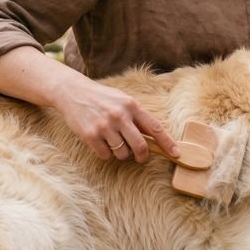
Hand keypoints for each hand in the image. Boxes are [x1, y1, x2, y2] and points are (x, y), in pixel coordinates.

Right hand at [48, 73, 176, 162]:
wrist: (72, 92)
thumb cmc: (102, 98)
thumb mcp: (122, 100)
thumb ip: (137, 117)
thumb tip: (154, 138)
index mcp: (131, 105)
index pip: (155, 128)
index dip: (167, 143)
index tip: (176, 154)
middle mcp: (120, 116)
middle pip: (140, 147)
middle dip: (142, 156)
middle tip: (140, 158)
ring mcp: (105, 126)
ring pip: (122, 154)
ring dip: (121, 153)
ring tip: (113, 141)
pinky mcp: (90, 135)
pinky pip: (105, 155)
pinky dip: (105, 153)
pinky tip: (100, 142)